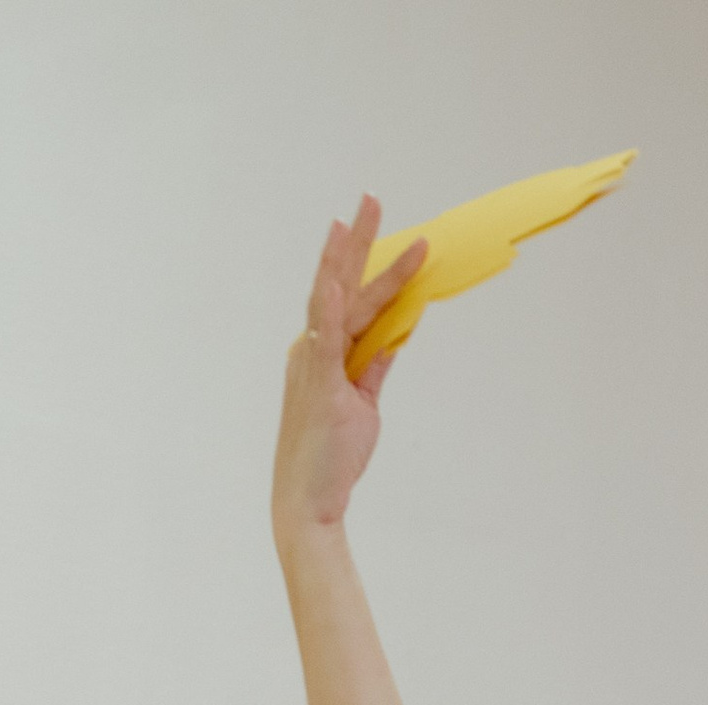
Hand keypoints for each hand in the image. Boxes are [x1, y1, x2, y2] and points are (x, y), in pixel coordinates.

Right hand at [273, 199, 426, 550]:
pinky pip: (326, 343)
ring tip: (362, 221)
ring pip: (337, 302)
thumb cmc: (333, 456)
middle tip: (372, 200)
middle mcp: (314, 350)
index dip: (362, 260)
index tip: (371, 225)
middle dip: (357, 242)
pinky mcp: (320, 388)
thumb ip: (376, 366)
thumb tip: (398, 334)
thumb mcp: (363, 404)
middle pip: (340, 285)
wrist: (309, 500)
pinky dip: (331, 312)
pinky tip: (337, 282)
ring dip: (351, 261)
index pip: (349, 297)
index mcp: (323, 352)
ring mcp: (314, 365)